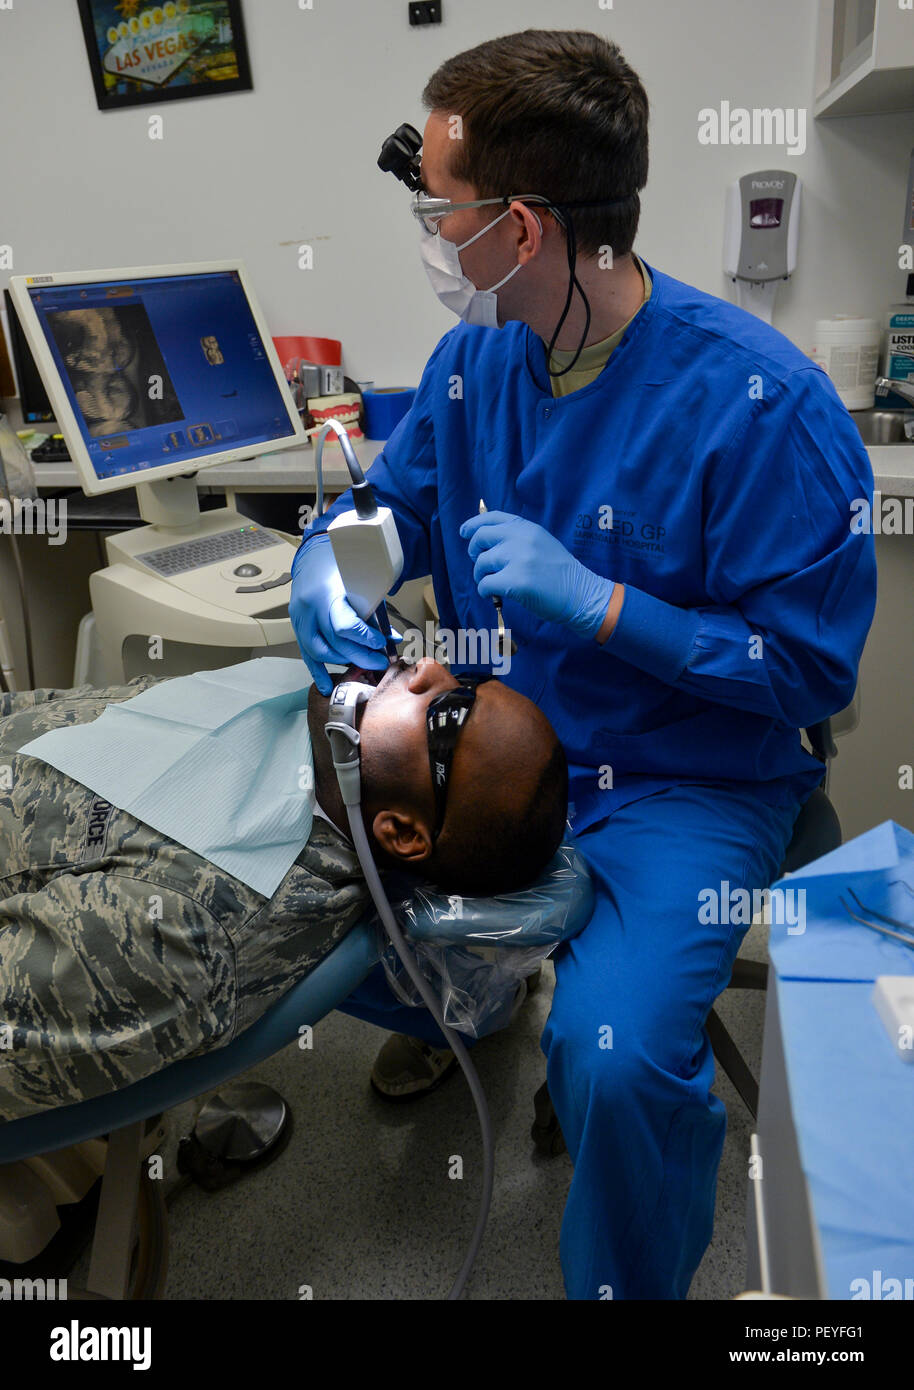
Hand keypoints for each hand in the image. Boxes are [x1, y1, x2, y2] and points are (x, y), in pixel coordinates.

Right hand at [290, 535, 389, 693]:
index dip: (365, 639)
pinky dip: (317, 671)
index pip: (344, 625)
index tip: (381, 644)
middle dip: (360, 656)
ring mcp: (300, 617)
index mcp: (328, 592)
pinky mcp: (296, 625)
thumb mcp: (361, 585)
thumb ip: (375, 612)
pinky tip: (327, 685)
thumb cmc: (341, 568)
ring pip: (319, 651)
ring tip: (362, 665)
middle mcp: (310, 607)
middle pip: (334, 642)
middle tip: (380, 662)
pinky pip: (306, 654)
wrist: (314, 555)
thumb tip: (392, 638)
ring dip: (343, 662)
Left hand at [459, 510, 614, 640]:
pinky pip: (485, 585)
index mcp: (527, 527)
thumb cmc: (560, 572)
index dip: (474, 524)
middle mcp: (521, 538)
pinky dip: (485, 592)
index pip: (492, 518)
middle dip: (474, 552)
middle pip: (480, 538)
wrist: (581, 593)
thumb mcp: (541, 543)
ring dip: (481, 576)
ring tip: (492, 584)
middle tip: (480, 566)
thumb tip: (486, 542)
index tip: (464, 533)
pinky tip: (495, 596)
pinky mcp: (515, 582)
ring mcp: (518, 559)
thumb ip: (518, 538)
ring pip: (481, 564)